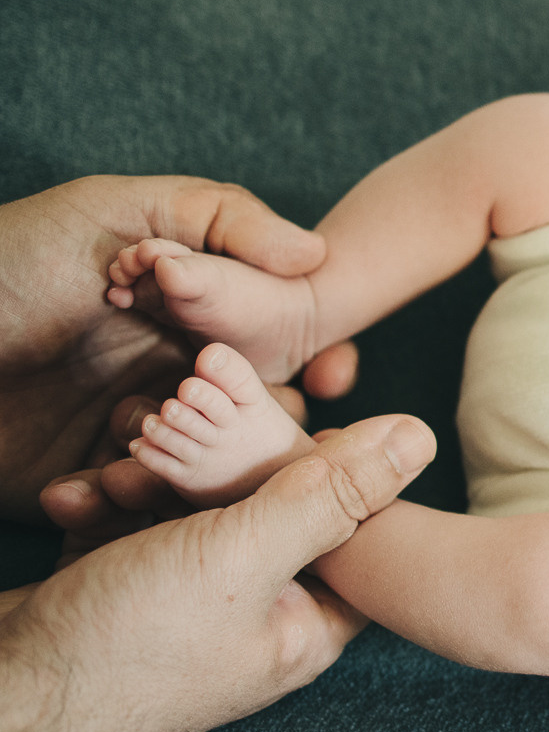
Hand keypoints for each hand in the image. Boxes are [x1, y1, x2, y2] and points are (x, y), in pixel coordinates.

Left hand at [0, 176, 358, 522]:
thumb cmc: (5, 264)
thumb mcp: (114, 211)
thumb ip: (222, 219)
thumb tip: (316, 255)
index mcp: (196, 320)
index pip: (288, 351)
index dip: (323, 364)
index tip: (334, 374)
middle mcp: (175, 382)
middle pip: (265, 427)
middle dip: (263, 440)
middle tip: (222, 431)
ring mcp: (133, 440)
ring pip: (209, 483)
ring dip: (187, 481)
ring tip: (127, 455)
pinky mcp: (85, 489)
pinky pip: (134, 520)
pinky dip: (116, 511)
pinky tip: (78, 485)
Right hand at [0, 414, 434, 731]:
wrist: (0, 706)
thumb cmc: (127, 647)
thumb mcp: (243, 556)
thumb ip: (330, 496)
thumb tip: (417, 439)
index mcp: (307, 621)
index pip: (350, 525)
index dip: (322, 462)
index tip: (276, 422)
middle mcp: (255, 616)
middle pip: (263, 504)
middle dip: (210, 462)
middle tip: (162, 440)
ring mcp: (185, 606)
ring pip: (188, 506)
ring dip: (143, 477)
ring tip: (109, 480)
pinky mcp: (121, 593)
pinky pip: (128, 524)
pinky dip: (99, 505)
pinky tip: (70, 501)